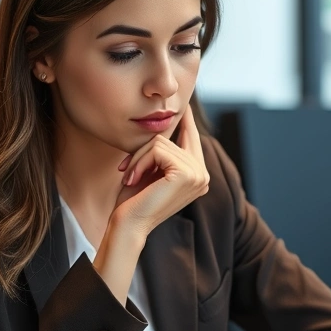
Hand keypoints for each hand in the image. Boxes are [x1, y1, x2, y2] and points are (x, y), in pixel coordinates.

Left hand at [112, 111, 209, 237]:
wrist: (128, 225)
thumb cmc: (134, 200)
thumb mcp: (151, 170)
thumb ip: (163, 151)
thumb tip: (168, 121)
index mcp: (198, 175)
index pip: (192, 138)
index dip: (187, 120)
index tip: (186, 105)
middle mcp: (203, 175)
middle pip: (171, 138)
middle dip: (144, 151)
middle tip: (127, 170)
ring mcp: (198, 175)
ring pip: (161, 142)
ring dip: (138, 158)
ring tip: (130, 177)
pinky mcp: (186, 173)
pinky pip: (157, 150)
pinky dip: (140, 161)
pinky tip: (133, 179)